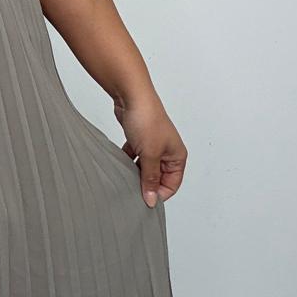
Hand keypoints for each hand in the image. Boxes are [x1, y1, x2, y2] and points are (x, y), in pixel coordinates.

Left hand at [113, 92, 186, 207]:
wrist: (131, 96)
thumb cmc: (147, 119)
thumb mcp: (150, 155)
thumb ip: (150, 179)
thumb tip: (152, 200)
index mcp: (177, 156)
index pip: (172, 184)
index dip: (159, 194)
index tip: (144, 200)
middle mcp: (168, 151)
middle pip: (158, 178)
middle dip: (146, 184)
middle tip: (132, 190)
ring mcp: (153, 145)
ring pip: (145, 168)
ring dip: (135, 173)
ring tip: (125, 176)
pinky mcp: (139, 140)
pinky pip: (135, 158)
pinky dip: (128, 162)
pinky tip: (120, 164)